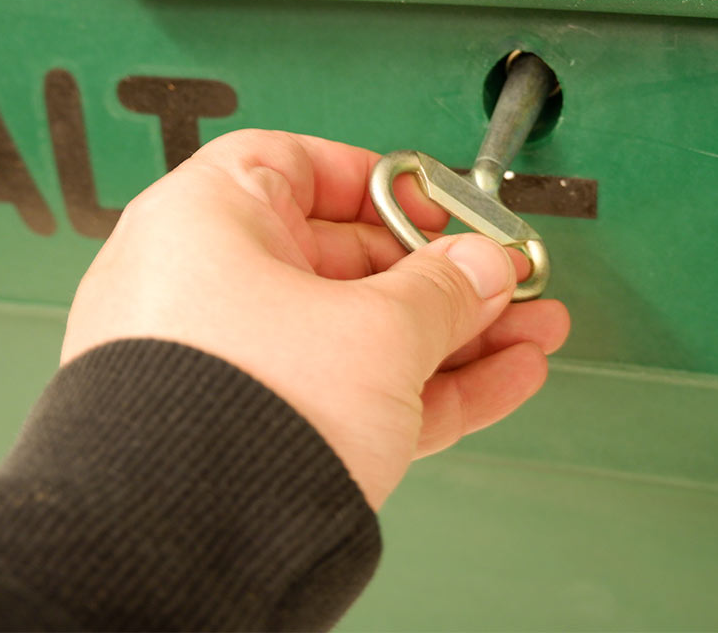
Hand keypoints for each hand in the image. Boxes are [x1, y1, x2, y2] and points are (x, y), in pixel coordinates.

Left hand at [61, 130, 568, 508]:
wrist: (187, 551)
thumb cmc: (235, 414)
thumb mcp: (373, 330)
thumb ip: (441, 289)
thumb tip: (484, 266)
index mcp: (209, 222)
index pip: (297, 167)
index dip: (377, 182)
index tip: (436, 205)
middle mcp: (211, 286)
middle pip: (348, 260)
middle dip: (444, 275)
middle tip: (506, 280)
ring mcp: (239, 361)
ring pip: (363, 332)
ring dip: (454, 335)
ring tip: (530, 332)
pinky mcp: (266, 427)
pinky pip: (357, 388)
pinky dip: (428, 385)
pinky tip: (501, 378)